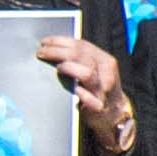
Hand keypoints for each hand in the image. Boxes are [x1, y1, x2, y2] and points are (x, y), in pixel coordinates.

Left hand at [40, 29, 133, 153]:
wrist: (115, 113)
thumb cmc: (97, 89)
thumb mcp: (95, 70)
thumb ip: (80, 60)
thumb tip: (53, 47)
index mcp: (104, 60)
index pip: (81, 45)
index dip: (61, 41)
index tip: (44, 42)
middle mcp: (106, 72)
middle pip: (81, 56)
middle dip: (57, 52)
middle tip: (41, 53)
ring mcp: (103, 90)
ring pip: (86, 73)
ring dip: (68, 68)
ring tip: (57, 68)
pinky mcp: (99, 106)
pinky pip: (89, 98)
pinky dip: (80, 93)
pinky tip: (74, 90)